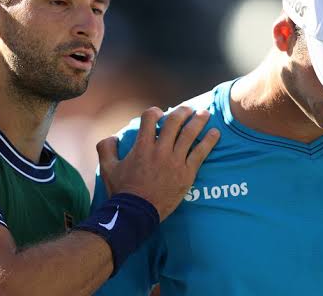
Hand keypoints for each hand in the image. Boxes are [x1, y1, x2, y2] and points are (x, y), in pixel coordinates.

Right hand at [97, 106, 219, 220]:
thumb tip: (112, 136)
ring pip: (190, 134)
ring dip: (199, 121)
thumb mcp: (107, 168)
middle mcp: (160, 150)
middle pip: (174, 122)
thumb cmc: (122, 191)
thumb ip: (106, 148)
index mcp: (142, 146)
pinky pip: (201, 153)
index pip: (150, 117)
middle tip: (188, 109)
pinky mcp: (187, 174)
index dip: (154, 112)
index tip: (158, 115)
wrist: (137, 214)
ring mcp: (175, 162)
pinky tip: (215, 133)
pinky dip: (209, 141)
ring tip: (205, 114)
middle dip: (182, 111)